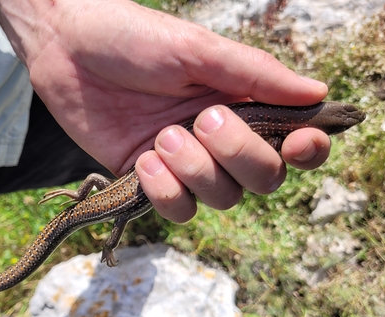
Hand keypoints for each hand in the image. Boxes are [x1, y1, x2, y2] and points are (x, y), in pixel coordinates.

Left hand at [0, 0, 329, 221]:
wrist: (67, 50)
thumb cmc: (132, 39)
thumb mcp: (196, 50)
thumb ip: (254, 75)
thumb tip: (317, 94)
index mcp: (240, 103)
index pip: (290, 142)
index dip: (306, 151)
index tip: (298, 143)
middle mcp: (218, 140)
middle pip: (262, 179)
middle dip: (239, 157)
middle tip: (203, 119)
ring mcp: (184, 164)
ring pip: (221, 198)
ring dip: (196, 171)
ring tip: (162, 135)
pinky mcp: (149, 182)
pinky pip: (178, 209)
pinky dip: (166, 192)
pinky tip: (145, 160)